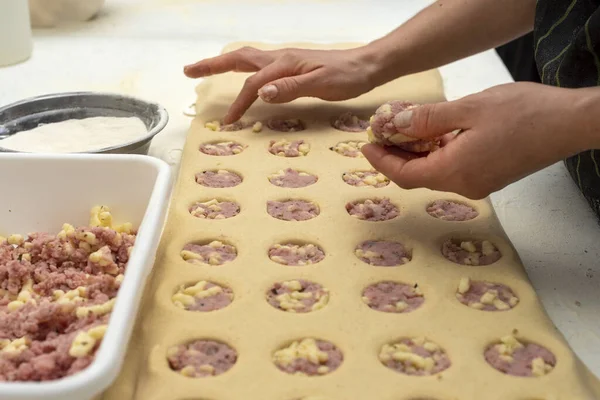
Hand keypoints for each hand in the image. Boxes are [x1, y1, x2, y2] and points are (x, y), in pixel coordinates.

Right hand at [184, 46, 377, 123]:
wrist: (366, 66)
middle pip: (239, 59)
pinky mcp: (291, 67)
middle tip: (188, 71)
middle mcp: (280, 58)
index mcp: (284, 63)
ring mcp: (285, 61)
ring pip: (248, 60)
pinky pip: (259, 66)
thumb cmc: (347, 76)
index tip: (229, 122)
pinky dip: (242, 70)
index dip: (239, 102)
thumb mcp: (321, 84)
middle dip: (212, 65)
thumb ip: (291, 87)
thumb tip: (261, 92)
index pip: (253, 84)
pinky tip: (243, 76)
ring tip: (205, 69)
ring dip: (224, 64)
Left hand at [362, 82, 589, 198]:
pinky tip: (433, 133)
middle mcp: (464, 185)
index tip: (366, 146)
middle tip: (381, 133)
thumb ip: (428, 120)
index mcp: (454, 172)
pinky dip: (437, 152)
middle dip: (395, 156)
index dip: (381, 161)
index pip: (404, 175)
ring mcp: (479, 183)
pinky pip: (453, 168)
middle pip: (417, 175)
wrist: (571, 123)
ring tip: (402, 128)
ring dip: (416, 153)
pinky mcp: (490, 175)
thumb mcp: (468, 109)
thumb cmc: (524, 113)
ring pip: (435, 171)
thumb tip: (397, 125)